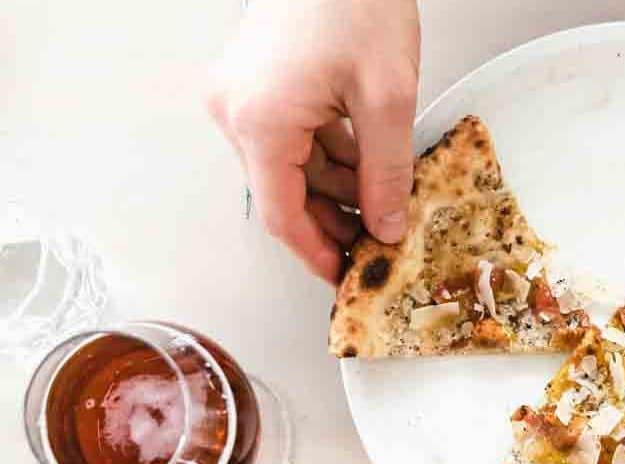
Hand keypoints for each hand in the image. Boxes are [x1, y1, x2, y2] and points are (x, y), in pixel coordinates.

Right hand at [208, 0, 420, 281]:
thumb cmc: (355, 0)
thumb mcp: (387, 97)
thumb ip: (388, 173)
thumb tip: (389, 227)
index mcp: (259, 121)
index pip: (282, 215)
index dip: (317, 253)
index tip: (345, 276)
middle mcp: (235, 111)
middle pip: (282, 193)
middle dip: (331, 223)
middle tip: (375, 245)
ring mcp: (239, 94)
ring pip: (288, 167)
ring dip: (333, 189)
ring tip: (382, 205)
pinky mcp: (253, 81)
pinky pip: (288, 137)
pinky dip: (325, 156)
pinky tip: (365, 165)